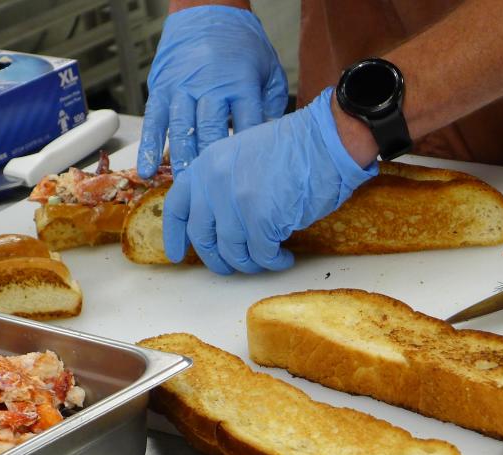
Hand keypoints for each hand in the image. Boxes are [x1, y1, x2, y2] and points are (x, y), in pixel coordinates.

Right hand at [137, 6, 287, 178]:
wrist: (207, 12)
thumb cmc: (241, 44)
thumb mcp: (268, 67)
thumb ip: (271, 103)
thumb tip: (272, 141)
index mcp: (241, 83)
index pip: (246, 126)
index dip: (246, 156)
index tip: (247, 180)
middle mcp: (210, 87)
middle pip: (210, 133)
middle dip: (212, 166)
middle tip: (214, 194)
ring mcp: (182, 88)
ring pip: (181, 131)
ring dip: (182, 163)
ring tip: (185, 189)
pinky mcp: (161, 89)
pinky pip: (153, 122)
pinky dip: (149, 148)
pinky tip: (147, 170)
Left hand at [163, 87, 378, 274]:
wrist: (327, 139)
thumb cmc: (294, 149)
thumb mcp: (242, 156)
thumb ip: (221, 184)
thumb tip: (215, 222)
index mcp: (207, 164)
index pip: (177, 207)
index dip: (175, 236)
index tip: (177, 255)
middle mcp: (214, 182)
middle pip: (203, 237)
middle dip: (218, 259)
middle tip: (233, 266)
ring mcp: (235, 200)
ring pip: (231, 251)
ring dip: (250, 264)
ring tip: (268, 260)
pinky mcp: (260, 218)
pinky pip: (261, 255)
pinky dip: (273, 262)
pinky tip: (284, 258)